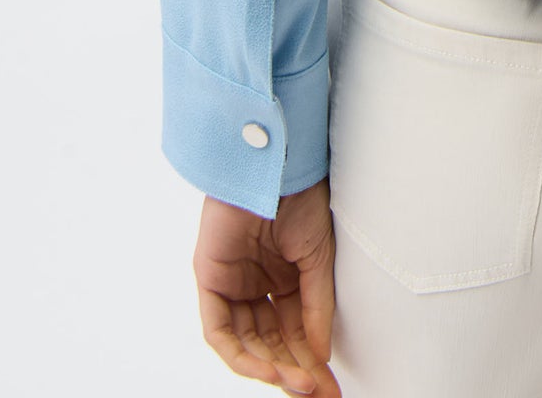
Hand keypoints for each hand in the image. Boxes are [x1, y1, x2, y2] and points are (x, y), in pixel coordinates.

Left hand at [193, 176, 341, 394]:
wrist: (277, 166)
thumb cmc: (301, 198)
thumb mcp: (318, 259)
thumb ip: (317, 307)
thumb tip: (320, 355)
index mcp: (284, 277)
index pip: (296, 332)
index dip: (312, 362)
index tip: (331, 390)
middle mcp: (256, 285)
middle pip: (272, 343)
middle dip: (295, 372)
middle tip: (318, 394)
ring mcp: (232, 284)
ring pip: (247, 344)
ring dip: (272, 369)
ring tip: (300, 384)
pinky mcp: (210, 281)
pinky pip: (220, 333)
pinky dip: (242, 354)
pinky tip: (268, 368)